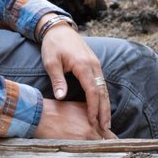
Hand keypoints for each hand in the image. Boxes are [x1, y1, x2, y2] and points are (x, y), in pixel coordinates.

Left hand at [40, 23, 114, 137]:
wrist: (58, 29)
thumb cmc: (53, 45)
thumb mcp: (51, 62)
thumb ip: (58, 80)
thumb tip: (61, 97)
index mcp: (83, 65)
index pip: (92, 90)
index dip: (93, 107)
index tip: (93, 121)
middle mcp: (93, 65)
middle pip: (102, 91)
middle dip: (104, 110)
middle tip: (106, 127)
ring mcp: (96, 64)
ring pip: (104, 88)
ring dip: (105, 105)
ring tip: (106, 121)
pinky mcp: (94, 64)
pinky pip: (101, 83)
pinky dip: (102, 96)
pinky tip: (101, 106)